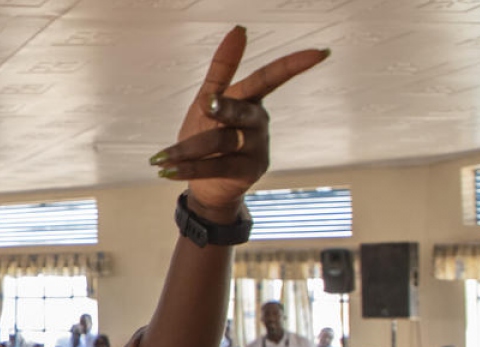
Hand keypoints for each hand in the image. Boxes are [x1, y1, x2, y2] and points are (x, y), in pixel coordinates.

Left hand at [152, 26, 329, 218]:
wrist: (206, 183)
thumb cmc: (208, 135)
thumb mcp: (209, 98)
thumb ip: (222, 68)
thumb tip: (239, 29)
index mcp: (251, 100)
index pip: (270, 79)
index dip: (293, 65)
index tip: (319, 52)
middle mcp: (259, 122)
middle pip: (239, 109)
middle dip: (221, 107)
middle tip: (203, 105)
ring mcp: (256, 148)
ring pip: (221, 141)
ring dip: (187, 149)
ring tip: (160, 158)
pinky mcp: (248, 171)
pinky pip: (215, 166)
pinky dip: (188, 168)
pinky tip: (166, 171)